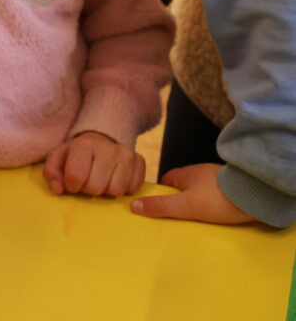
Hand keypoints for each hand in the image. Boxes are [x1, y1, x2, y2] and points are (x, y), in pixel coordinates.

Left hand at [43, 131, 144, 196]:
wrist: (101, 140)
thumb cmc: (75, 155)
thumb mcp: (57, 159)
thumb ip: (51, 173)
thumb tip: (58, 189)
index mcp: (84, 144)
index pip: (76, 177)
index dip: (72, 186)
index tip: (73, 182)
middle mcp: (108, 148)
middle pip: (95, 188)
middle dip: (89, 189)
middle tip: (88, 180)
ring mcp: (127, 154)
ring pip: (116, 191)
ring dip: (106, 190)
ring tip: (101, 179)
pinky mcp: (140, 162)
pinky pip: (132, 189)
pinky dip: (122, 189)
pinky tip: (115, 179)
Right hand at [129, 163, 257, 224]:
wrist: (254, 195)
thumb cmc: (215, 199)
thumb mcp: (185, 206)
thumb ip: (160, 206)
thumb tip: (132, 205)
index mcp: (186, 173)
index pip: (167, 180)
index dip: (163, 193)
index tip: (163, 206)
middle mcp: (201, 171)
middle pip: (184, 185)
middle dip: (181, 197)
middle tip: (180, 214)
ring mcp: (218, 178)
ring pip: (202, 188)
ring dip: (199, 199)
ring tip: (200, 215)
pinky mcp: (233, 186)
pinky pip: (217, 193)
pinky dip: (215, 201)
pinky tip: (218, 211)